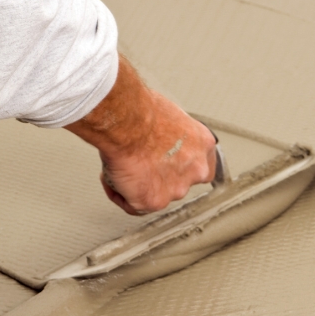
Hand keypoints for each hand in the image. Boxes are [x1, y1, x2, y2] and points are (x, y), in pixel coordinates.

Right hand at [65, 55, 216, 214]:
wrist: (125, 121)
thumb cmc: (141, 110)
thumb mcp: (170, 117)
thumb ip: (172, 137)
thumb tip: (159, 141)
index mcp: (203, 145)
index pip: (202, 167)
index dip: (183, 168)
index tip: (170, 166)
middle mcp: (196, 170)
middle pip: (177, 184)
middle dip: (158, 177)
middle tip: (137, 164)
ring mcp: (175, 189)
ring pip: (154, 195)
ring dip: (137, 184)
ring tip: (119, 164)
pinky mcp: (151, 202)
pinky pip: (131, 204)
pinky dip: (119, 192)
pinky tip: (111, 175)